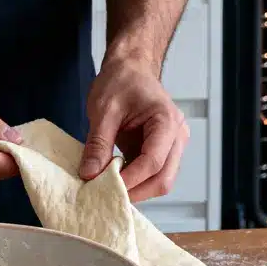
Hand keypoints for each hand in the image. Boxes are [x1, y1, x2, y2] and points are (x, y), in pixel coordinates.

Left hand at [78, 57, 188, 200]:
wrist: (131, 69)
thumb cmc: (121, 81)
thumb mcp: (103, 110)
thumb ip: (98, 143)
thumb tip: (90, 174)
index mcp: (166, 121)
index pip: (153, 161)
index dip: (131, 179)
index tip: (106, 187)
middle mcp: (177, 136)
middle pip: (164, 179)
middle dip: (137, 191)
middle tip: (108, 196)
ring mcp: (174, 146)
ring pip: (162, 181)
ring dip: (137, 189)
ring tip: (111, 188)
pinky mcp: (164, 152)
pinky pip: (154, 175)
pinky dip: (137, 182)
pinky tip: (117, 180)